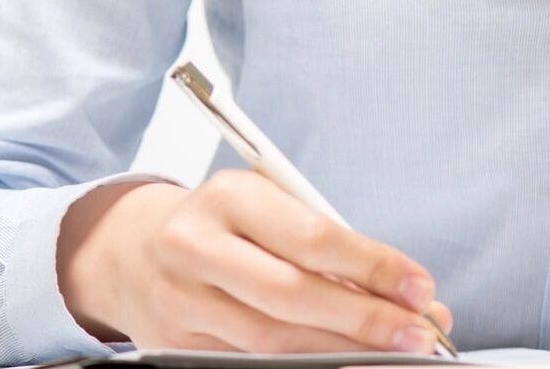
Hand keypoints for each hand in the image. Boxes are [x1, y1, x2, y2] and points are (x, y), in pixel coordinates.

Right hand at [57, 173, 455, 353]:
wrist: (130, 250)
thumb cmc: (219, 224)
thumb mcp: (264, 207)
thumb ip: (325, 242)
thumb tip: (403, 291)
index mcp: (226, 197)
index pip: (310, 235)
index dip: (370, 266)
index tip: (419, 287)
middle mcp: (196, 246)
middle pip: (291, 295)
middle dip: (363, 319)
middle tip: (419, 333)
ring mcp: (181, 302)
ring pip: (273, 342)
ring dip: (342, 352)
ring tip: (392, 352)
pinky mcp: (176, 346)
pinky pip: (252, 363)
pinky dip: (304, 365)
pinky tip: (341, 360)